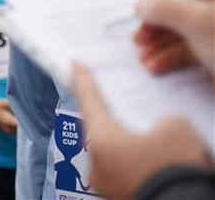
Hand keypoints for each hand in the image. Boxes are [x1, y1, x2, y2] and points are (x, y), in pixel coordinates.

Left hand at [72, 63, 212, 199]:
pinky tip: (148, 157)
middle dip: (107, 115)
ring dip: (121, 141)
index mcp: (101, 139)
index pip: (88, 100)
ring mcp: (104, 182)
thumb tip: (156, 128)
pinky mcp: (117, 196)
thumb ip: (160, 119)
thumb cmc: (174, 169)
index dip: (82, 80)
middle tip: (116, 101)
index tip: (75, 64)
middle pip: (98, 128)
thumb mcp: (175, 129)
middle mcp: (95, 161)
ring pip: (110, 152)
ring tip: (141, 132)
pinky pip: (120, 170)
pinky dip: (130, 161)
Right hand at [133, 0, 214, 75]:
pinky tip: (158, 67)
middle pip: (182, 3)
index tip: (144, 7)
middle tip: (139, 38)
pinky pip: (194, 50)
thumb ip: (163, 7)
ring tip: (144, 59)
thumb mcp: (196, 20)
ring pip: (186, 29)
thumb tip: (142, 5)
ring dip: (160, 44)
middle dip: (157, 22)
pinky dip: (173, 57)